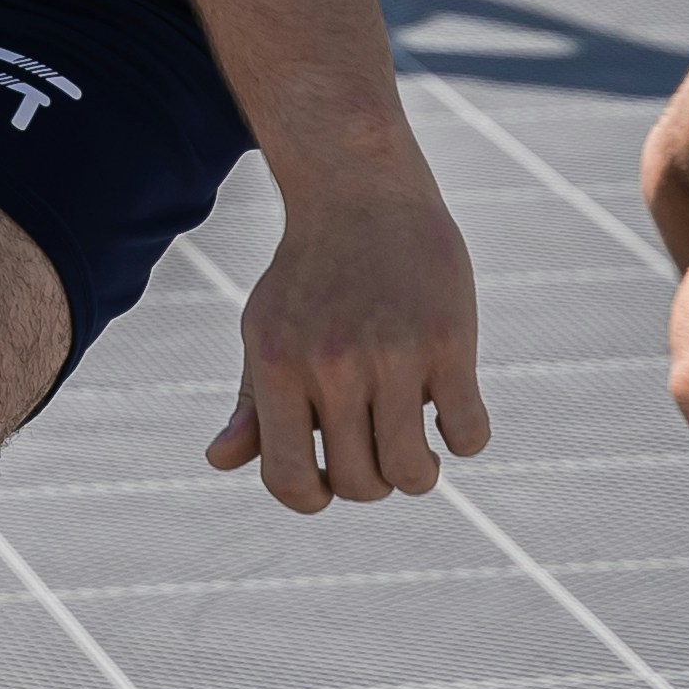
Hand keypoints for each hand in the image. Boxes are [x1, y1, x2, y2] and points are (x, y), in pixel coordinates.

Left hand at [205, 151, 487, 515]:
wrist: (361, 191)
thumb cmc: (308, 273)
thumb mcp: (265, 330)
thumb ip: (251, 403)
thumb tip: (219, 460)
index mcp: (277, 367)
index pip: (289, 478)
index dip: (311, 497)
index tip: (329, 479)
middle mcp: (332, 365)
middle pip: (360, 484)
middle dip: (373, 483)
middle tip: (378, 450)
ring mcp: (394, 354)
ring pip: (413, 472)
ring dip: (418, 473)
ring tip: (417, 445)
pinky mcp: (450, 341)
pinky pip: (468, 433)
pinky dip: (466, 439)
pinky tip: (452, 412)